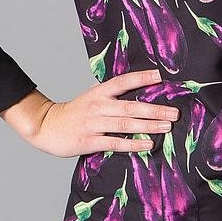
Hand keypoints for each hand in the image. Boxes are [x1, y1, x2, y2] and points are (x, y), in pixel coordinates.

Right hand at [31, 67, 179, 157]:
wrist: (46, 126)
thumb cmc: (75, 112)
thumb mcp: (92, 97)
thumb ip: (112, 94)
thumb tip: (138, 88)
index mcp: (99, 92)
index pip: (123, 81)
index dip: (141, 78)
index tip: (160, 76)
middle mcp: (98, 106)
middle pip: (131, 106)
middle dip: (155, 109)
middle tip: (174, 112)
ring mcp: (94, 124)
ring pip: (126, 124)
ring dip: (149, 125)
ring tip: (167, 126)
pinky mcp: (89, 141)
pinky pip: (116, 142)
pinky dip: (134, 144)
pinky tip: (149, 144)